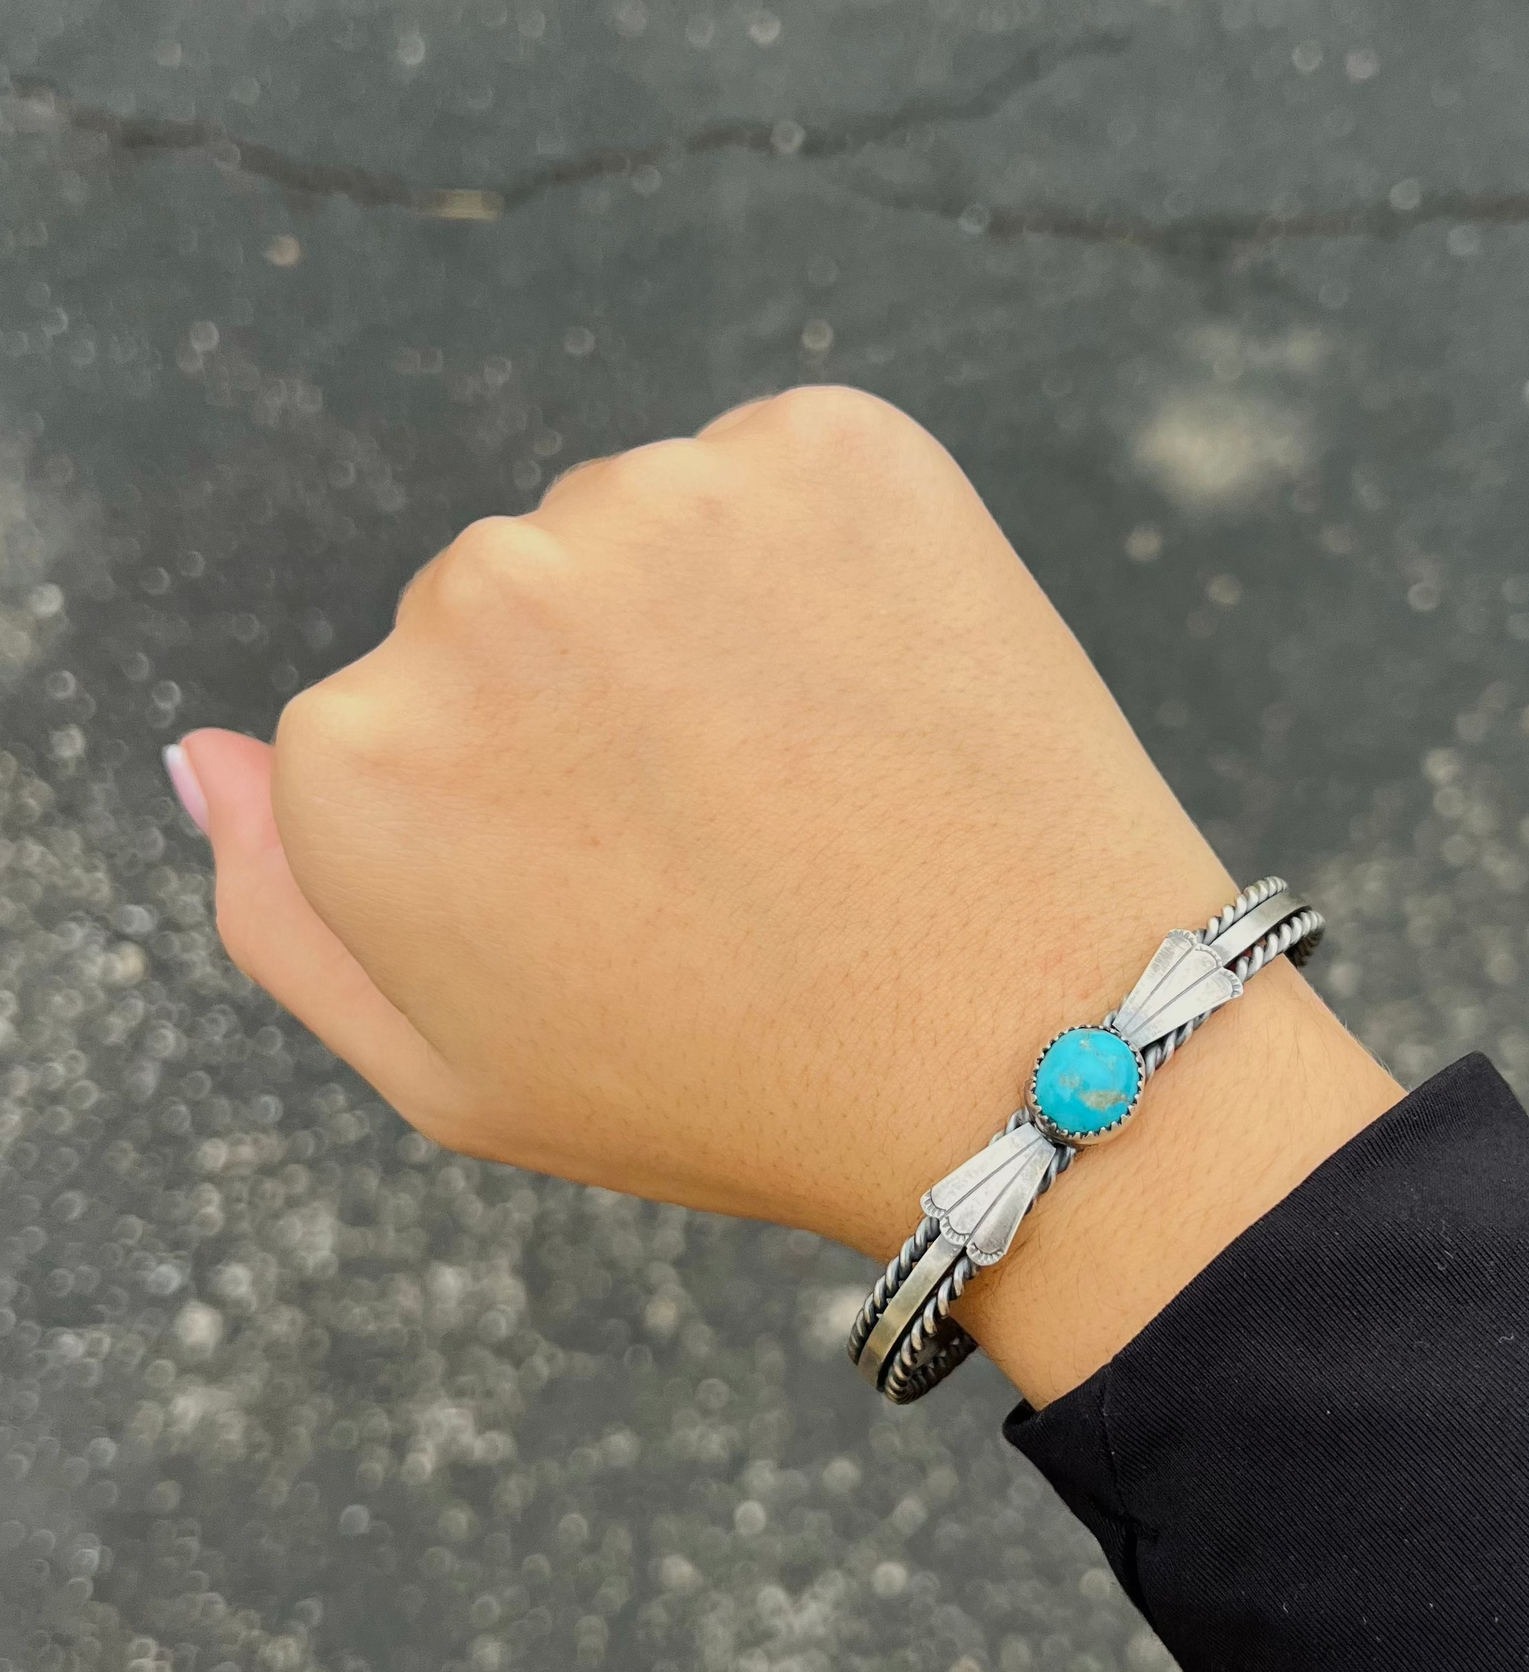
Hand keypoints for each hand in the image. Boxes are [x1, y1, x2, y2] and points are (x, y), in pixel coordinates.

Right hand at [174, 387, 1398, 1403]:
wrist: (1035, 1050)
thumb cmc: (740, 1084)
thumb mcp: (460, 1073)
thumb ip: (287, 912)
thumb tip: (208, 750)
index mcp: (366, 750)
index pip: (400, 715)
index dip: (525, 810)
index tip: (622, 888)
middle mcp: (483, 593)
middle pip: (510, 605)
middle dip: (600, 703)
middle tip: (740, 843)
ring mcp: (664, 500)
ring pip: (645, 534)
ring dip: (711, 622)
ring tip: (822, 778)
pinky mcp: (832, 445)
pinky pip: (782, 478)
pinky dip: (825, 560)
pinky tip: (885, 691)